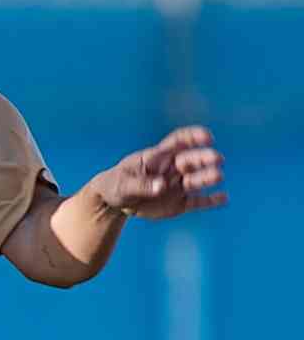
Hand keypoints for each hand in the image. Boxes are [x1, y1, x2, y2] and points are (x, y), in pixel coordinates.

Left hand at [100, 127, 226, 219]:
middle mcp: (173, 168)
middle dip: (205, 158)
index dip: (194, 136)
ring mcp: (177, 185)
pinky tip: (223, 199)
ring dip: (208, 177)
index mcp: (159, 157)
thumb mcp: (124, 185)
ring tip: (218, 176)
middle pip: (192, 160)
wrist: (114, 202)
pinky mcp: (179, 202)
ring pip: (197, 179)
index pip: (180, 141)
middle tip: (217, 159)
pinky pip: (198, 201)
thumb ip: (142, 185)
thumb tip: (161, 186)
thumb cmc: (117, 185)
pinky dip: (210, 200)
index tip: (207, 137)